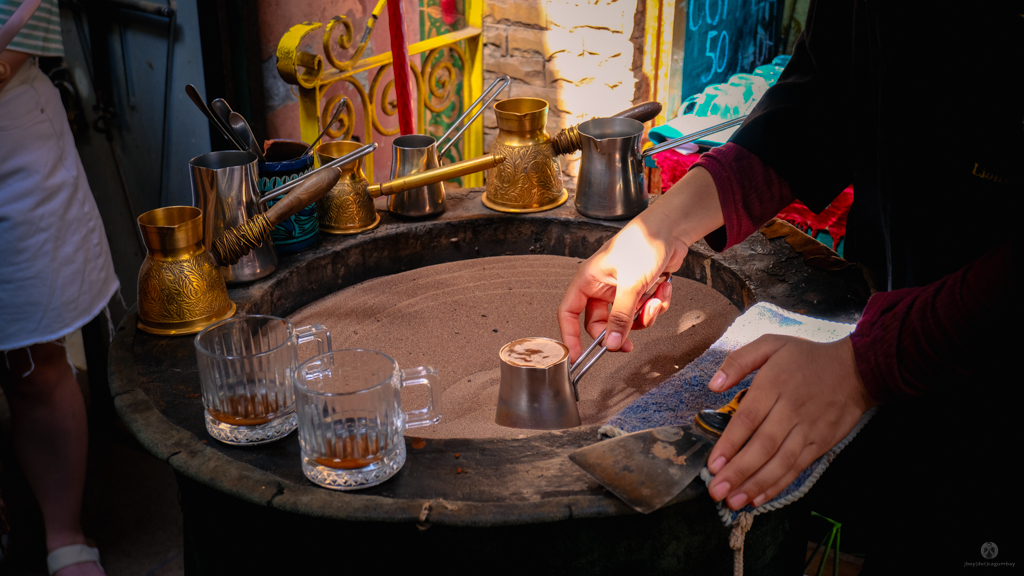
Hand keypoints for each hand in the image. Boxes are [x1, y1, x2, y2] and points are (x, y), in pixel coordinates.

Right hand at [557, 224, 680, 361]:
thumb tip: (611, 343)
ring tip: (654, 300)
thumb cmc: (644, 242)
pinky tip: (662, 288)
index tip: (575, 356)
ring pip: (626, 320)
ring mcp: (620, 289)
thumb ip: (621, 317)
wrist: (672, 229)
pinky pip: (643, 311)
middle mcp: (601, 286)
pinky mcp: (639, 291)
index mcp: (588, 279)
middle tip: (629, 344)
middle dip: (619, 332)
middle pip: (600, 323)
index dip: (569, 336)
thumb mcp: (631, 284)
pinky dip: (656, 305)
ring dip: (643, 316)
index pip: (568, 313)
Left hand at [705, 335, 877, 509]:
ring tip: (734, 501)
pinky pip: (797, 467)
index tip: (713, 464)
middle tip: (717, 491)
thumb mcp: (771, 344)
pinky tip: (759, 497)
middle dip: (738, 472)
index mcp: (774, 385)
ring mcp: (808, 429)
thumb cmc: (807, 357)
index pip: (748, 419)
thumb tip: (713, 385)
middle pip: (762, 446)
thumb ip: (739, 361)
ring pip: (780, 462)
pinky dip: (778, 484)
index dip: (730, 444)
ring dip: (756, 484)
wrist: (857, 370)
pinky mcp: (821, 443)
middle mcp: (790, 410)